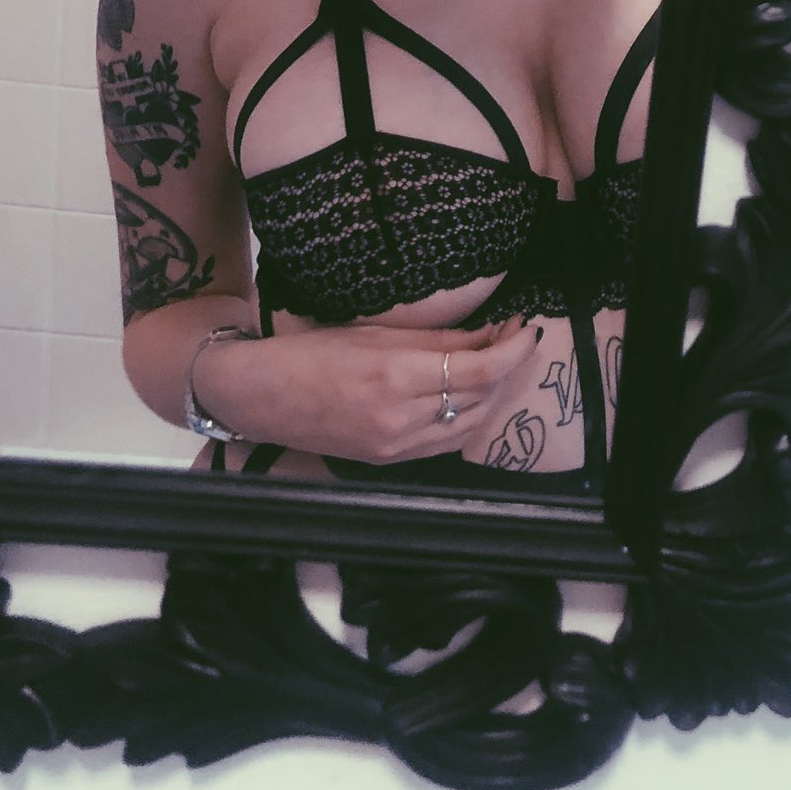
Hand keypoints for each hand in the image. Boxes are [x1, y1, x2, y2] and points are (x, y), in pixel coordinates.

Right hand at [194, 318, 540, 465]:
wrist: (261, 398)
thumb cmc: (312, 353)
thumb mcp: (377, 334)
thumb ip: (437, 340)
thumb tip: (488, 334)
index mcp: (395, 377)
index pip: (479, 370)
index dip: (513, 349)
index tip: (529, 328)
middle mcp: (400, 420)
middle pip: (481, 398)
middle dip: (507, 366)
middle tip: (514, 336)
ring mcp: (395, 447)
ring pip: (469, 424)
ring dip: (492, 394)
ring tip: (497, 361)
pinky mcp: (388, 462)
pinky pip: (445, 441)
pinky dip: (466, 416)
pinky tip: (469, 393)